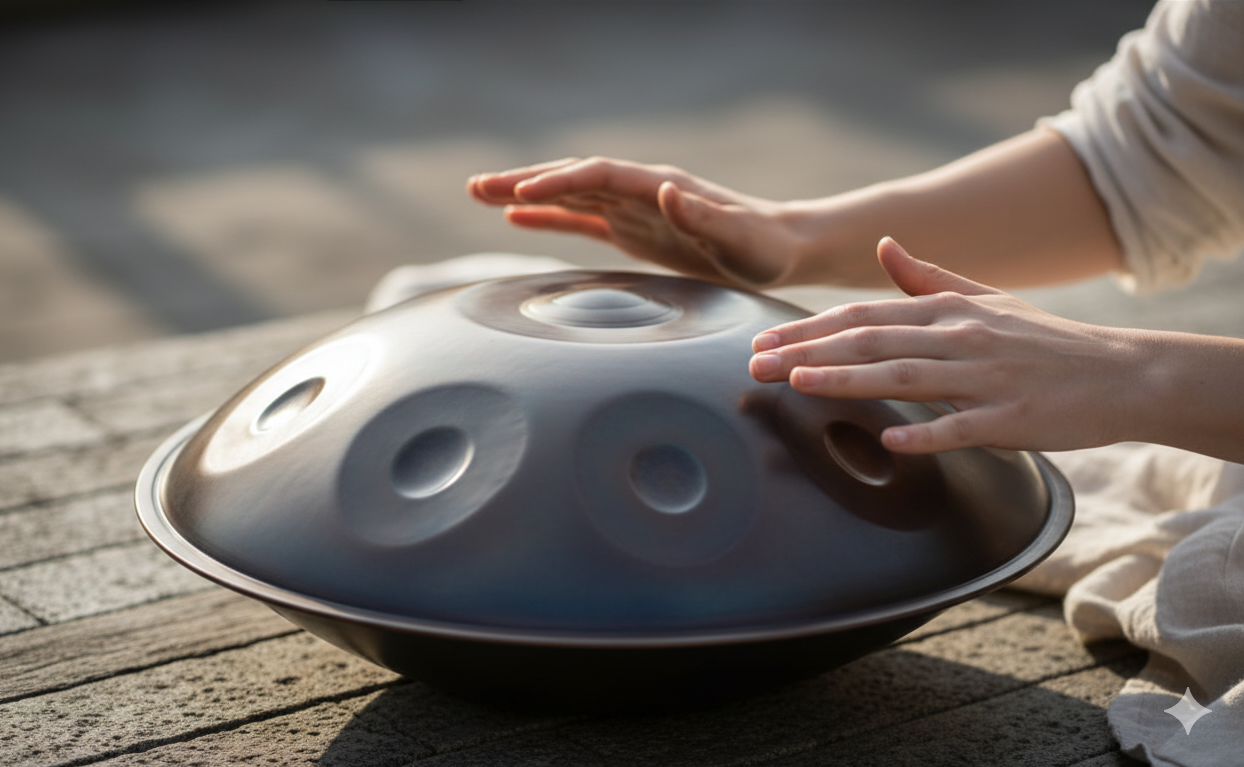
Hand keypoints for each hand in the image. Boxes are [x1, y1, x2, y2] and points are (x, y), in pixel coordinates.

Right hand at [467, 157, 800, 288]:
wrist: (779, 249)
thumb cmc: (763, 248)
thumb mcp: (741, 240)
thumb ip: (705, 218)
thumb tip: (666, 191)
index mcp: (661, 188)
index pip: (599, 176)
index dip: (559, 183)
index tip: (520, 195)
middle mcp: (641, 192)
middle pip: (572, 178)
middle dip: (524, 181)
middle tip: (475, 186)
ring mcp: (633, 209)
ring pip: (569, 195)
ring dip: (525, 194)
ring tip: (477, 192)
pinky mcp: (633, 231)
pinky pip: (582, 220)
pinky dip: (548, 218)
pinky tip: (514, 218)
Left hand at [749, 237, 1144, 454]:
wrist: (1121, 373)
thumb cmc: (1044, 340)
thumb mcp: (985, 298)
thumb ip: (926, 276)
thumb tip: (883, 245)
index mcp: (948, 310)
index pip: (865, 317)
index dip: (810, 329)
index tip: (764, 341)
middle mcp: (960, 337)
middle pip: (871, 344)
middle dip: (809, 353)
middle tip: (756, 366)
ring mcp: (985, 378)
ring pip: (905, 376)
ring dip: (848, 381)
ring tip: (798, 384)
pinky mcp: (1011, 418)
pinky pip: (963, 428)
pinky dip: (927, 436)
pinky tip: (890, 445)